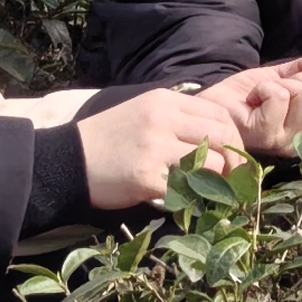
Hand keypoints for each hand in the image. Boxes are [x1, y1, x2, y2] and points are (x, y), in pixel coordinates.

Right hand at [76, 86, 252, 212]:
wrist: (66, 160)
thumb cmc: (107, 139)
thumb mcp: (142, 112)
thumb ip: (176, 119)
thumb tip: (215, 139)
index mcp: (165, 100)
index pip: (220, 113)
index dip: (233, 136)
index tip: (232, 155)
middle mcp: (163, 119)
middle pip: (223, 135)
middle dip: (234, 160)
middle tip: (230, 179)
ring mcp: (155, 147)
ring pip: (212, 162)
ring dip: (215, 181)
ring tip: (207, 191)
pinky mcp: (146, 177)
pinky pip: (186, 188)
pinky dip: (191, 197)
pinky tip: (184, 201)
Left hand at [212, 57, 301, 155]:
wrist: (212, 104)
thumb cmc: (245, 94)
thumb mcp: (284, 76)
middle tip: (280, 84)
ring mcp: (285, 140)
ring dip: (282, 82)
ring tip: (263, 92)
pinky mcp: (265, 134)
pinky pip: (281, 96)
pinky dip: (265, 86)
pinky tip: (252, 98)